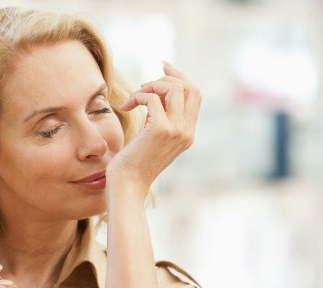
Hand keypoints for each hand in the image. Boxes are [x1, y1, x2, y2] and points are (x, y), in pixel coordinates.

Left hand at [108, 62, 200, 196]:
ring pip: (174, 88)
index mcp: (188, 133)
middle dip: (166, 78)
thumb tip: (157, 91)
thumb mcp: (152, 137)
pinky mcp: (160, 130)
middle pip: (190, 87)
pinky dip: (137, 96)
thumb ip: (161, 117)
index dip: (180, 76)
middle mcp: (187, 131)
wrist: (127, 185)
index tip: (163, 67)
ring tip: (134, 98)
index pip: (195, 94)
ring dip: (151, 86)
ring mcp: (176, 130)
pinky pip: (152, 98)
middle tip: (144, 85)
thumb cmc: (133, 163)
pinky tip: (126, 107)